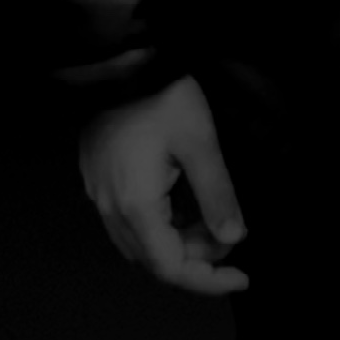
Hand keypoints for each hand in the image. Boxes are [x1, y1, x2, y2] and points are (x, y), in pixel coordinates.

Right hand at [80, 74, 250, 294]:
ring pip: (141, 241)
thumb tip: (234, 240)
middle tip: (232, 235)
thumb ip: (217, 195)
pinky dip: (160, 224)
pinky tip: (183, 203)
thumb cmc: (162, 96)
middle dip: (197, 257)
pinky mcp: (97, 177)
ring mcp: (98, 193)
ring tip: (212, 219)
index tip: (242, 277)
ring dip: (178, 242)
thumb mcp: (200, 143)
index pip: (170, 267)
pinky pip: (129, 220)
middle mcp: (110, 208)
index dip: (207, 280)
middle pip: (154, 258)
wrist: (119, 59)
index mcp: (135, 205)